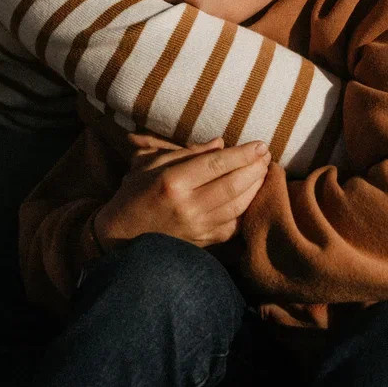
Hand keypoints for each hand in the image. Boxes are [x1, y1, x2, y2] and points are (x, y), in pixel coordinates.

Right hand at [94, 138, 271, 248]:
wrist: (120, 237)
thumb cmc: (134, 194)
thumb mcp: (151, 164)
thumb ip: (187, 153)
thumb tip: (220, 144)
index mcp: (173, 181)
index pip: (217, 164)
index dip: (243, 154)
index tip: (261, 145)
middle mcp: (187, 206)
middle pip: (233, 184)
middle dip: (255, 168)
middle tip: (267, 156)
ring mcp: (197, 228)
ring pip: (238, 206)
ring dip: (256, 187)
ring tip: (263, 172)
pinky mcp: (202, 243)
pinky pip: (233, 226)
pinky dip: (246, 210)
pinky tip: (252, 196)